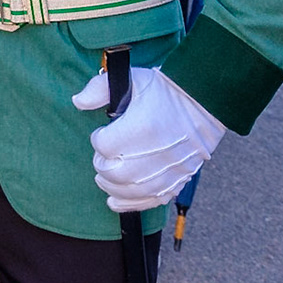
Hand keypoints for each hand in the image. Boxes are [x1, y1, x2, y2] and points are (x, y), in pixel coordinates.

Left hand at [71, 66, 225, 212]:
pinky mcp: (179, 179)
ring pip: (131, 190)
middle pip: (115, 172)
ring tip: (104, 176)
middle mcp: (158, 152)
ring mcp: (171, 169)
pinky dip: (131, 203)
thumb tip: (78, 102)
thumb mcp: (132, 79)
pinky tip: (115, 201)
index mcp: (143, 126)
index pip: (105, 145)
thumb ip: (100, 88)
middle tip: (102, 156)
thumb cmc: (165, 91)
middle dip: (102, 165)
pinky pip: (152, 200)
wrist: (204, 103)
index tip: (102, 133)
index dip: (98, 139)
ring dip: (111, 186)